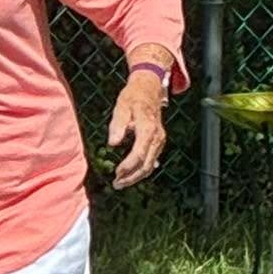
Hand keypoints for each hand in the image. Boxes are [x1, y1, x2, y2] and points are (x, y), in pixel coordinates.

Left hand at [108, 72, 167, 188]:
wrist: (149, 88)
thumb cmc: (133, 97)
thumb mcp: (121, 106)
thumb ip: (117, 124)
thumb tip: (112, 143)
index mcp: (148, 129)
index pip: (139, 154)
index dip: (127, 166)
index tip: (115, 173)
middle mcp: (157, 137)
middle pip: (147, 164)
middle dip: (131, 177)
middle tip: (116, 184)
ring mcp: (160, 140)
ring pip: (151, 165)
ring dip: (136, 176)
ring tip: (120, 183)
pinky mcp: (158, 141)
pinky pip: (152, 160)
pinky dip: (141, 170)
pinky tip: (130, 175)